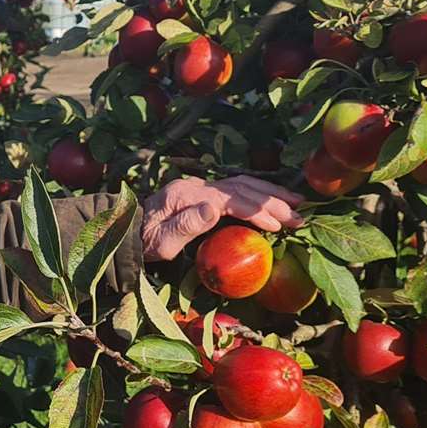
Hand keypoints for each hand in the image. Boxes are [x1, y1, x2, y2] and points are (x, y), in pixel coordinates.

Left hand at [141, 175, 304, 261]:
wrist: (126, 231)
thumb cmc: (143, 242)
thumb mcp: (160, 241)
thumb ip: (186, 225)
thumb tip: (213, 208)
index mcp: (186, 195)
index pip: (229, 199)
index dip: (254, 210)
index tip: (277, 225)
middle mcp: (195, 186)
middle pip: (241, 188)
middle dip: (272, 201)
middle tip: (300, 217)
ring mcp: (200, 188)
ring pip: (241, 185)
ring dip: (270, 194)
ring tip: (297, 204)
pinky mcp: (203, 194)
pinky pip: (236, 190)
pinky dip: (258, 194)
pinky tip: (275, 202)